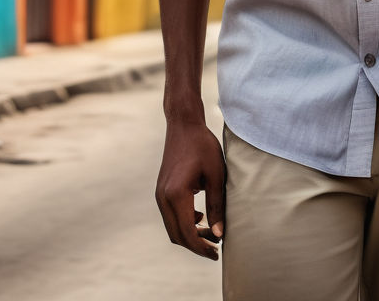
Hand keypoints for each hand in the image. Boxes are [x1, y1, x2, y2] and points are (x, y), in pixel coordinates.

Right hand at [155, 118, 225, 259]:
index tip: (217, 252)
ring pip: (172, 227)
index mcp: (176, 194)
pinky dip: (184, 223)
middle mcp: (163, 197)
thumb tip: (218, 234)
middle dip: (196, 245)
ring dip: (190, 235)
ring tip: (212, 233)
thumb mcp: (216, 174)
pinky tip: (200, 218)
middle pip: (177, 235)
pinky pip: (170, 216)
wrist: (183, 125)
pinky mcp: (161, 191)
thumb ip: (217, 205)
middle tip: (216, 246)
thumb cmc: (203, 146)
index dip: (202, 247)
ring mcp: (159, 194)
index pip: (187, 233)